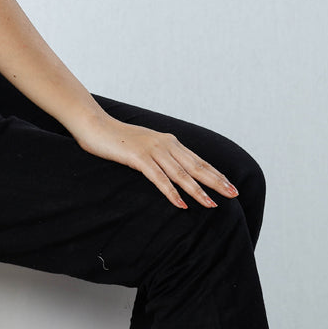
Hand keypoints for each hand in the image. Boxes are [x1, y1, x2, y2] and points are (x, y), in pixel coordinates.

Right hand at [72, 113, 239, 209]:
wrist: (94, 124)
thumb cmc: (117, 138)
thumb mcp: (144, 145)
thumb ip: (160, 155)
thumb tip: (174, 170)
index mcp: (168, 140)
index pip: (197, 160)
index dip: (215, 173)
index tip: (230, 186)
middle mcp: (164, 143)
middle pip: (195, 166)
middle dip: (215, 181)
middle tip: (233, 194)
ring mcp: (151, 150)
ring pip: (180, 173)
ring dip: (197, 190)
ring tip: (211, 204)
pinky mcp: (137, 157)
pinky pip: (158, 177)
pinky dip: (171, 192)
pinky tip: (181, 204)